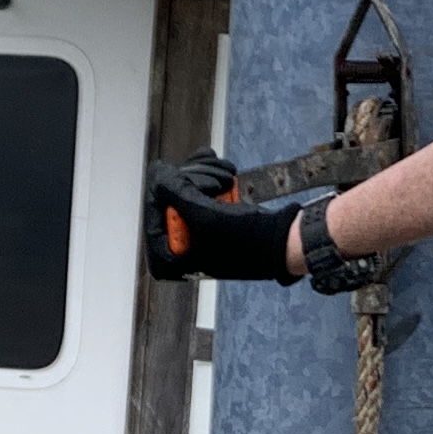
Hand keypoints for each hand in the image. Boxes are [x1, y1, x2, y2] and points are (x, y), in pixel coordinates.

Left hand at [142, 157, 304, 284]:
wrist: (280, 243)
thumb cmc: (243, 241)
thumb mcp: (203, 215)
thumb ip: (172, 191)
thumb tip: (155, 172)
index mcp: (166, 260)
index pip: (153, 212)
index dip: (169, 189)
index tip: (186, 180)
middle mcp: (175, 249)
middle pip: (169, 198)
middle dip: (193, 181)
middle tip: (216, 183)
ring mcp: (191, 234)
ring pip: (185, 189)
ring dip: (206, 176)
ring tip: (226, 179)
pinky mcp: (207, 220)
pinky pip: (200, 191)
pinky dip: (212, 178)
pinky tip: (227, 173)